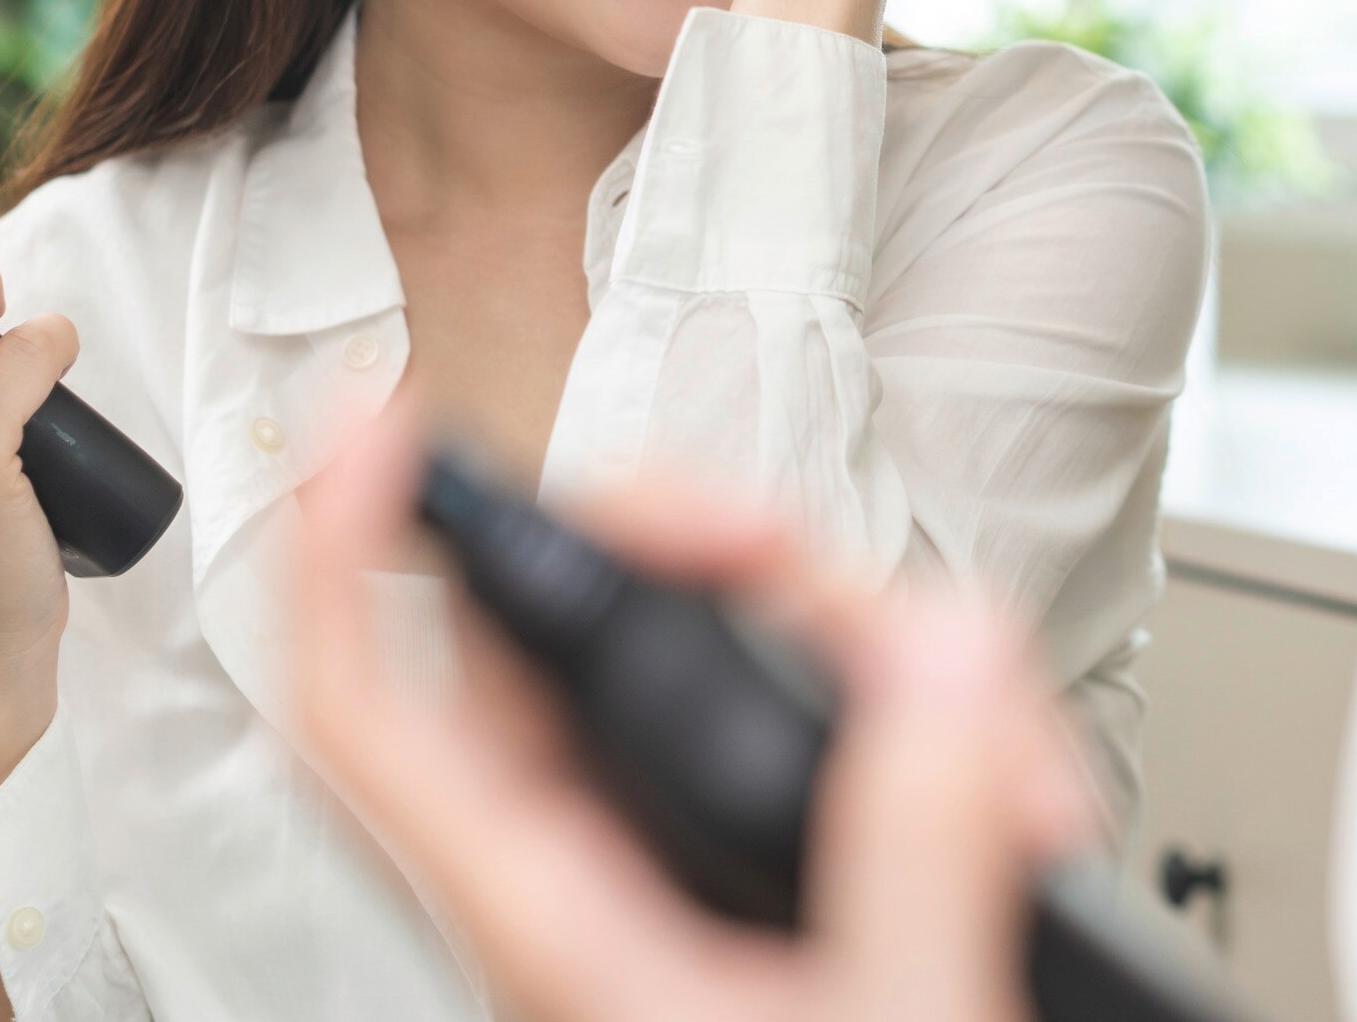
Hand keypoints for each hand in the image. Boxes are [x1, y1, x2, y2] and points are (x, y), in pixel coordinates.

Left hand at [293, 400, 1092, 1021]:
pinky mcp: (790, 891)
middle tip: (783, 547)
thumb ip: (915, 850)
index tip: (366, 428)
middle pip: (586, 652)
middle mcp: (609, 890)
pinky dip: (934, 745)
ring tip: (1003, 770)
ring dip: (876, 666)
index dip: (341, 563)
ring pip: (734, 678)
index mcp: (560, 928)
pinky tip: (1015, 804)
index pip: (378, 721)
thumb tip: (939, 660)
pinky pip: (839, 748)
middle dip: (700, 559)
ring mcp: (700, 888)